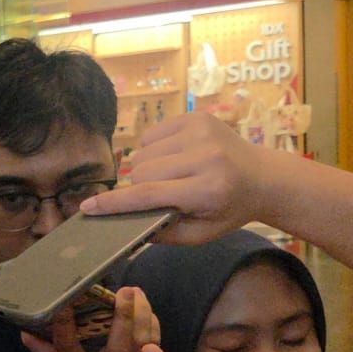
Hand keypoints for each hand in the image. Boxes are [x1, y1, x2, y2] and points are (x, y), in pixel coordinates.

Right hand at [21, 286, 159, 351]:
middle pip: (119, 345)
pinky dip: (151, 324)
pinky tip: (146, 309)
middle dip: (124, 315)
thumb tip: (26, 331)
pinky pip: (154, 344)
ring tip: (137, 292)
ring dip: (143, 314)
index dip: (63, 323)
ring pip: (143, 342)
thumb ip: (44, 351)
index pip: (66, 346)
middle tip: (125, 290)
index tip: (63, 302)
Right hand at [79, 113, 286, 244]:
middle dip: (139, 187)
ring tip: (172, 176)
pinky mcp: (197, 117)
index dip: (115, 202)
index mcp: (208, 190)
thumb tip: (126, 226)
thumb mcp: (201, 235)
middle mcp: (206, 156)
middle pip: (141, 171)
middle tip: (160, 195)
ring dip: (147, 168)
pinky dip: (154, 150)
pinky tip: (175, 158)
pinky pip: (151, 135)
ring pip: (143, 153)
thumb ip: (163, 234)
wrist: (263, 177)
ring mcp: (201, 131)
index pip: (149, 194)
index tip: (88, 207)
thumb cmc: (229, 210)